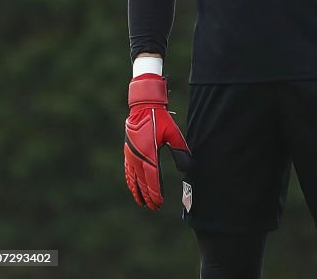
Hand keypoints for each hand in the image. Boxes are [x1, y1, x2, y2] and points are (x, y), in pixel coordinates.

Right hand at [124, 73, 192, 209]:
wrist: (143, 108)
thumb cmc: (160, 120)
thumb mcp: (173, 133)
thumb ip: (180, 149)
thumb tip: (188, 165)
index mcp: (148, 153)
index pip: (152, 178)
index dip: (155, 192)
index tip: (159, 202)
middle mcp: (137, 157)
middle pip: (142, 182)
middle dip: (148, 196)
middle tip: (154, 207)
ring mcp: (130, 156)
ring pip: (133, 179)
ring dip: (138, 192)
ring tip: (143, 203)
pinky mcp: (128, 153)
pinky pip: (128, 172)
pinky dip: (131, 182)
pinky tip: (134, 188)